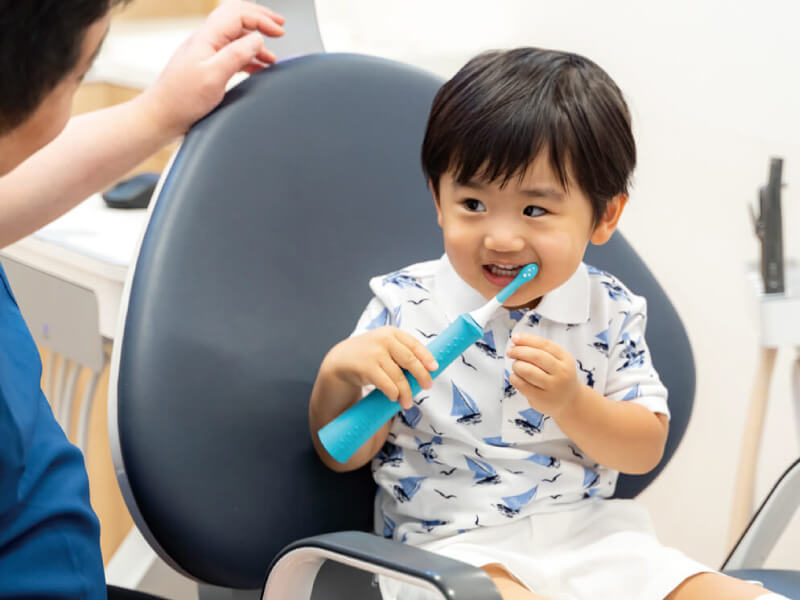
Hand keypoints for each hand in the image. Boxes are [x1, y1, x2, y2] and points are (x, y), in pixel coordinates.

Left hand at [138, 1, 284, 137]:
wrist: (161, 116)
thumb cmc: (181, 100)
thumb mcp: (213, 76)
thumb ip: (237, 55)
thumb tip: (257, 39)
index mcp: (207, 37)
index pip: (238, 14)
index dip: (262, 19)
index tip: (280, 32)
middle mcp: (206, 40)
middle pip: (236, 17)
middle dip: (260, 19)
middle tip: (279, 26)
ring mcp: (205, 53)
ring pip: (235, 37)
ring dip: (255, 42)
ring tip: (272, 57)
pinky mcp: (206, 67)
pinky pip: (231, 54)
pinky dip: (248, 58)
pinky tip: (258, 69)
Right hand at [324, 327, 438, 410]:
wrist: (341, 359)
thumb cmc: (370, 354)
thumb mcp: (385, 346)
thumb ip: (402, 351)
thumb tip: (428, 368)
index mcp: (392, 333)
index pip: (414, 344)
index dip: (426, 357)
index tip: (435, 368)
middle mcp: (384, 340)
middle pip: (410, 360)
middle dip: (421, 375)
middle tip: (427, 386)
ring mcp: (374, 353)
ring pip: (399, 376)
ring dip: (406, 392)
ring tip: (408, 402)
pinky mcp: (366, 367)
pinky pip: (387, 384)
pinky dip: (393, 393)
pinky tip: (394, 398)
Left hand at [507, 333, 580, 419]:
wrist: (570, 401)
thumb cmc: (558, 376)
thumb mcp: (558, 360)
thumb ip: (540, 349)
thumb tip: (517, 339)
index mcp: (565, 358)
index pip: (544, 344)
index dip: (527, 339)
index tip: (514, 337)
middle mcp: (561, 372)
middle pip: (536, 356)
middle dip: (519, 351)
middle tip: (510, 352)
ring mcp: (552, 387)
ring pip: (528, 370)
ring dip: (516, 365)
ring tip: (516, 366)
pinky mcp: (541, 399)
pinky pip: (522, 385)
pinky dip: (514, 378)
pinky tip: (516, 377)